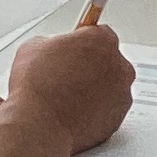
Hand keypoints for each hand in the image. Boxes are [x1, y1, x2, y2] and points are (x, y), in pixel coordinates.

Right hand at [5, 24, 135, 156]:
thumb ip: (54, 43)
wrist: (39, 122)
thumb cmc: (37, 87)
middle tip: (67, 74)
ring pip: (111, 86)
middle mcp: (118, 65)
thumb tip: (54, 51)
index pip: (99, 33)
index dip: (83, 41)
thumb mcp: (35, 46)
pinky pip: (109, 109)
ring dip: (95, 88)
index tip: (76, 47)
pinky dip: (97, 110)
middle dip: (91, 66)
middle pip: (109, 60)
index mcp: (101, 41)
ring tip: (68, 95)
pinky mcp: (118, 118)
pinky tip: (75, 111)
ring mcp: (121, 93)